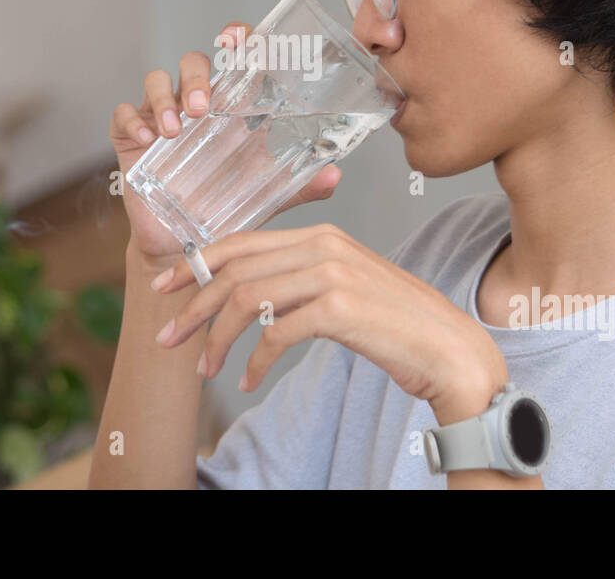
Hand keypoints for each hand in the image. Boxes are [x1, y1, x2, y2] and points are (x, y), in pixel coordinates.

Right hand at [108, 23, 343, 270]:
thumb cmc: (227, 208)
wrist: (183, 245)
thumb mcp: (267, 196)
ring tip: (173, 130)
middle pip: (193, 62)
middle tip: (203, 108)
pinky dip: (133, 121)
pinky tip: (147, 142)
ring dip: (164, 98)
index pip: (234, 57)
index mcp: (231, 107)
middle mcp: (196, 103)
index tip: (236, 39)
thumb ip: (301, 185)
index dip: (236, 38)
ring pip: (157, 80)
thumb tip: (335, 175)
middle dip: (197, 78)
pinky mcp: (131, 137)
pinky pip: (125, 114)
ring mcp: (161, 117)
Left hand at [150, 223, 508, 418]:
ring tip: (205, 369)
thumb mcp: (343, 288)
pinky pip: (276, 333)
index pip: (241, 242)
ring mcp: (332, 273)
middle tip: (168, 337)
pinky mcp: (339, 307)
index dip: (196, 263)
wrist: (449, 349)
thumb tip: (247, 297)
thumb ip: (300, 281)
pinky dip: (255, 361)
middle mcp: (324, 246)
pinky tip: (248, 379)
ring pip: (247, 299)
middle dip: (192, 305)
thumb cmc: (395, 325)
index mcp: (321, 235)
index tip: (165, 287)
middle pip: (235, 270)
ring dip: (216, 338)